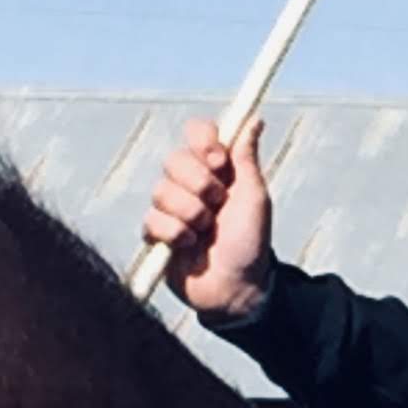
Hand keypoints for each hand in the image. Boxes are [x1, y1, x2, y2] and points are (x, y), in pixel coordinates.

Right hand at [140, 117, 272, 320]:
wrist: (236, 288)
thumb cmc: (251, 243)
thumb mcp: (255, 198)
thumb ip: (247, 158)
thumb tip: (254, 119)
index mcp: (217, 170)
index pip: (197, 133)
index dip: (203, 142)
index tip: (219, 161)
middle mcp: (191, 183)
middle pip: (175, 159)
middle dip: (199, 185)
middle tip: (217, 206)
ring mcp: (172, 208)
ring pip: (161, 191)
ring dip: (190, 214)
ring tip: (205, 233)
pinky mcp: (157, 233)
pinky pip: (152, 220)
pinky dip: (175, 234)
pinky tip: (188, 247)